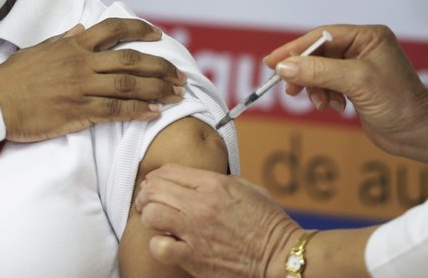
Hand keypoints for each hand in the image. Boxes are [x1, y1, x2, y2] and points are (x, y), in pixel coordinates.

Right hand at [0, 18, 186, 141]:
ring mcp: (82, 87)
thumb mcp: (39, 50)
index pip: (114, 29)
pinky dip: (138, 111)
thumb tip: (81, 29)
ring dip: (157, 90)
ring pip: (129, 85)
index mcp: (74, 45)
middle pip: (132, 61)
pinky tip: (154, 113)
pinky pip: (115, 110)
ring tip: (176, 95)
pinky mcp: (78, 112)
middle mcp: (82, 63)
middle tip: (179, 75)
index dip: (140, 30)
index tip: (158, 35)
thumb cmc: (12, 77)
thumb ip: (64, 40)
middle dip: (161, 67)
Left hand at [134, 164, 301, 277]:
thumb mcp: (246, 188)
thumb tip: (195, 179)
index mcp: (214, 184)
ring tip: (156, 220)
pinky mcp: (193, 257)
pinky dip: (158, 244)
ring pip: (151, 214)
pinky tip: (167, 243)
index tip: (155, 182)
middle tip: (148, 200)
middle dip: (147, 193)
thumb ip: (218, 180)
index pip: (168, 170)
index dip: (156, 175)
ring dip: (149, 216)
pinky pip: (159, 247)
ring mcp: (195, 232)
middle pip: (154, 189)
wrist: (280, 255)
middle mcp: (201, 205)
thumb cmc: (268, 222)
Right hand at [264, 25, 427, 166]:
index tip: (272, 62)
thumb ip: (318, 71)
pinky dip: (324, 97)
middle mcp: (363, 48)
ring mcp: (360, 67)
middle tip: (289, 88)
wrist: (420, 134)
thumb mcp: (355, 81)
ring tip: (320, 103)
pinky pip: (328, 85)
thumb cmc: (398, 102)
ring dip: (315, 88)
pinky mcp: (357, 87)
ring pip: (320, 72)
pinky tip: (334, 107)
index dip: (295, 49)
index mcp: (368, 36)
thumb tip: (284, 67)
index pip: (321, 36)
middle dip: (304, 72)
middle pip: (318, 54)